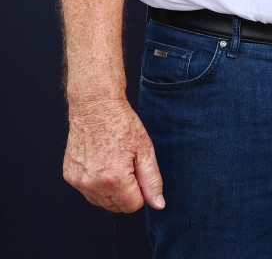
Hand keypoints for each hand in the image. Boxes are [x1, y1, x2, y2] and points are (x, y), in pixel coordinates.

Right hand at [62, 97, 164, 212]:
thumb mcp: (145, 151)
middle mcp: (92, 184)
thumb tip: (158, 204)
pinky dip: (97, 184)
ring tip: (115, 164)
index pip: (133, 206)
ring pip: (101, 202)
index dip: (141, 193)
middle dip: (127, 193)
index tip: (140, 174)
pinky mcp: (69, 176)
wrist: (96, 108)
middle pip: (116, 207)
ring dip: (111, 191)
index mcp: (114, 179)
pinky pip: (88, 192)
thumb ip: (152, 181)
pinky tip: (102, 163)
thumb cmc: (122, 125)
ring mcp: (78, 181)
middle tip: (128, 166)